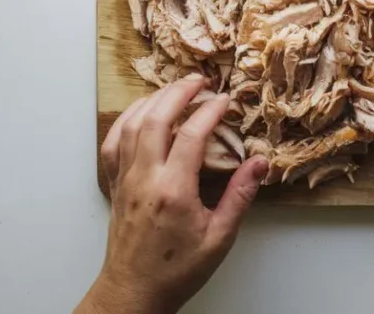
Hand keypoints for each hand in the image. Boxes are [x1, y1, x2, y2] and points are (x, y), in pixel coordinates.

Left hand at [77, 76, 268, 313]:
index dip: (210, 110)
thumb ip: (240, 196)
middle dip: (179, 91)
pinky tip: (141, 112)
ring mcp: (125, 180)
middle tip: (200, 80)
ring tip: (174, 88)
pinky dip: (127, 120)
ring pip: (132, 124)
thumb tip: (259, 163)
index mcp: (173, 191)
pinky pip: (113, 142)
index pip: (192, 135)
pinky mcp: (115, 185)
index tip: (226, 100)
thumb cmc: (177, 270)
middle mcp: (145, 179)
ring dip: (153, 99)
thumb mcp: (219, 237)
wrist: (134, 292)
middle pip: (157, 118)